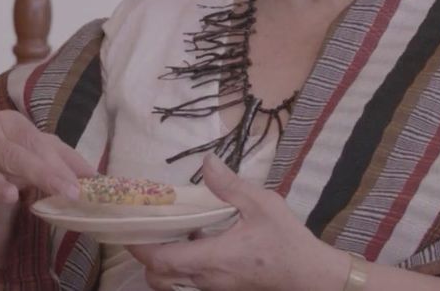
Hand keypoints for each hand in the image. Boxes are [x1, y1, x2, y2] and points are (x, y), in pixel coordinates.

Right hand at [0, 110, 95, 237]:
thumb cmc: (15, 163)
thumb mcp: (43, 156)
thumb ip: (70, 164)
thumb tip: (101, 179)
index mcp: (11, 124)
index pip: (38, 144)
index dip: (59, 167)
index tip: (78, 189)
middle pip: (16, 156)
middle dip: (43, 175)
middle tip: (67, 193)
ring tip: (10, 197)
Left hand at [127, 156, 348, 290]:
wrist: (309, 275)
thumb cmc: (286, 241)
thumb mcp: (262, 204)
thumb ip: (230, 185)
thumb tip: (206, 162)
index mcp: (211, 258)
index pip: (160, 259)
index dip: (138, 245)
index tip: (130, 225)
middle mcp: (205, 278)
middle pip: (157, 276)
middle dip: (145, 255)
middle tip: (147, 227)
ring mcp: (213, 288)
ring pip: (171, 282)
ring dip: (162, 263)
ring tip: (168, 234)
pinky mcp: (221, 289)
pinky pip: (188, 283)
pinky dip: (180, 267)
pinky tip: (194, 243)